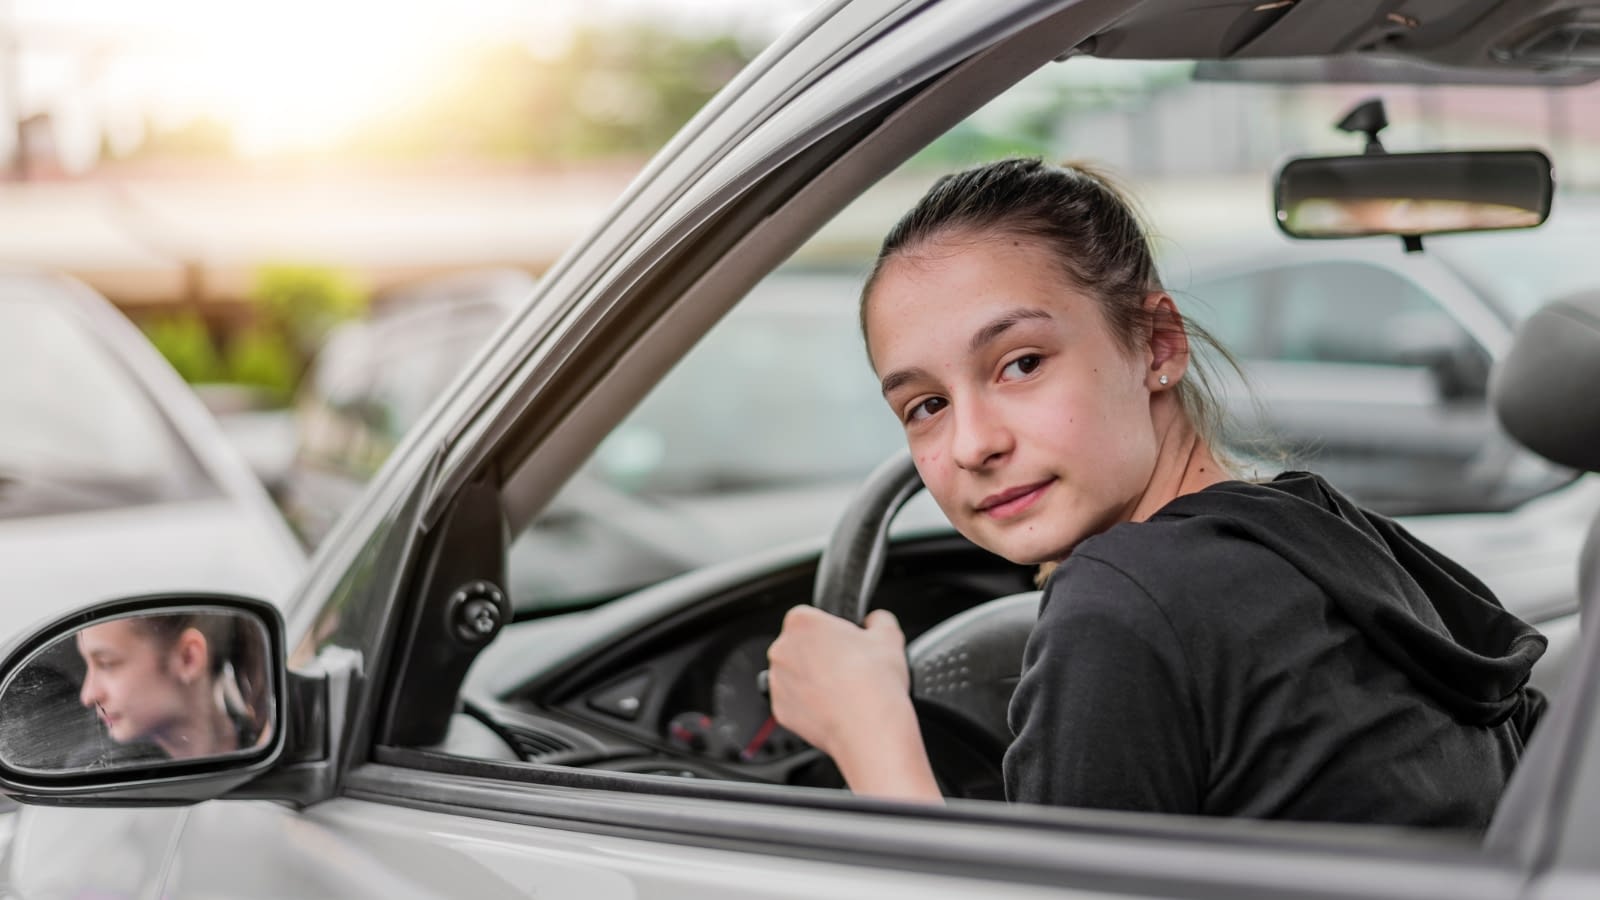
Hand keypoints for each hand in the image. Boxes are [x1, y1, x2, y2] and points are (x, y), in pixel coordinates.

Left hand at [767, 606, 938, 801]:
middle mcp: (782, 649)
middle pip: (799, 646)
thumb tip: (875, 621)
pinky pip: (793, 701)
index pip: (810, 617)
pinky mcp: (780, 709)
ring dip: (812, 679)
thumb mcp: (889, 636)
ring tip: (842, 690)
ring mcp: (777, 681)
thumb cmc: (875, 683)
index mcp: (802, 622)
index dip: (831, 630)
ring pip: (794, 674)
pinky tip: (832, 707)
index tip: (845, 643)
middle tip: (847, 667)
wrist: (869, 729)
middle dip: (819, 654)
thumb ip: (879, 619)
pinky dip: (808, 704)